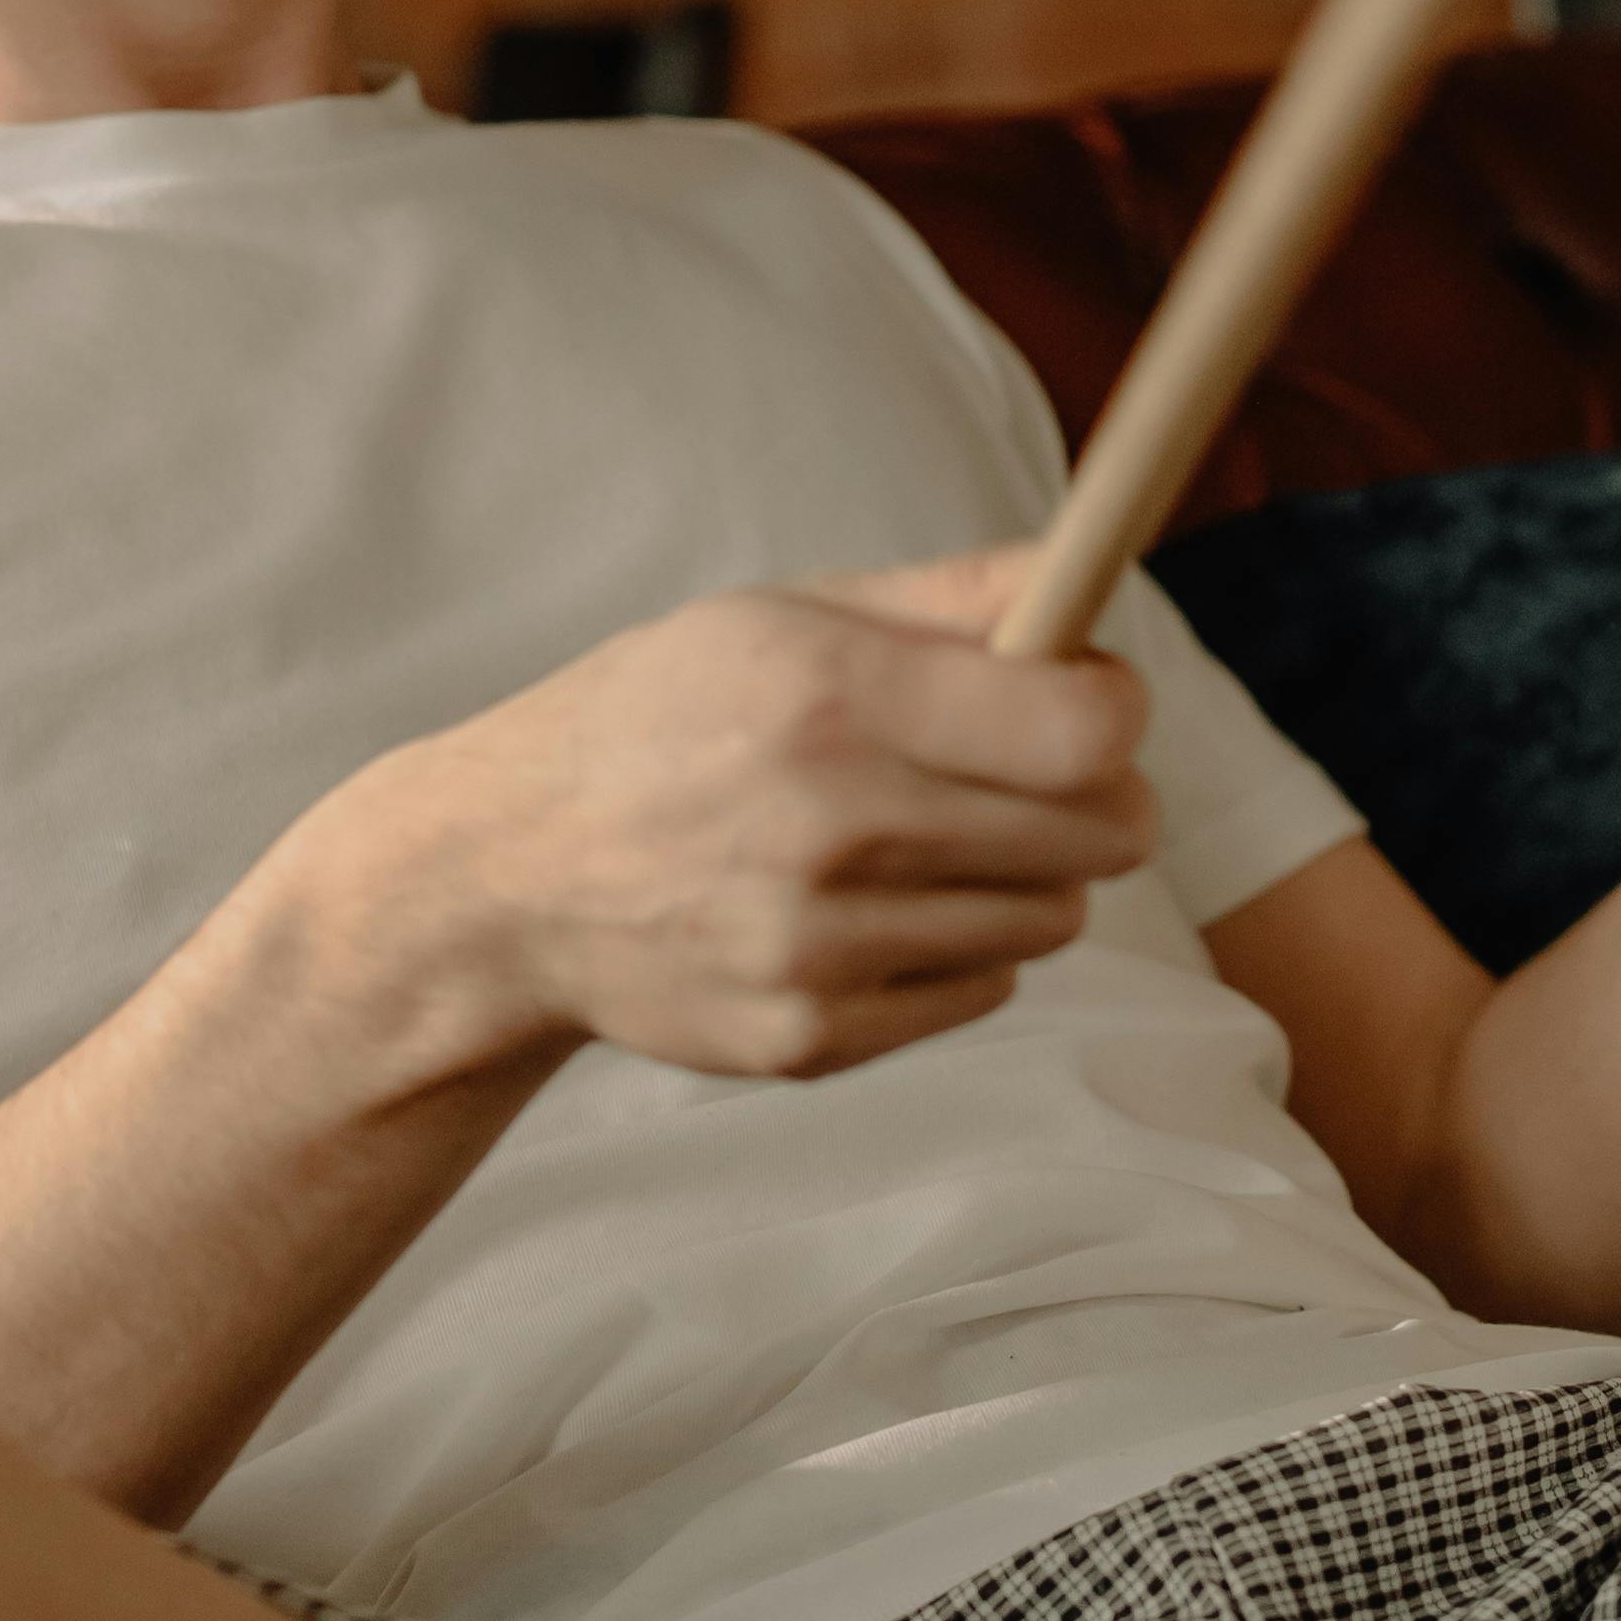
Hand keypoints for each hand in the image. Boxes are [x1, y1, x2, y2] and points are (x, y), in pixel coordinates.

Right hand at [369, 549, 1156, 1082]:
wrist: (503, 880)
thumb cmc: (657, 721)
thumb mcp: (783, 617)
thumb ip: (951, 598)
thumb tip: (1090, 581)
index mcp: (827, 695)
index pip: (1083, 731)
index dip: (1117, 711)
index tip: (1093, 700)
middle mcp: (827, 825)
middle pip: (1098, 834)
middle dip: (1094, 795)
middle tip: (1033, 772)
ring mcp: (817, 948)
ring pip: (1052, 919)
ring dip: (1024, 875)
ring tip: (923, 837)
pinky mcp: (808, 1039)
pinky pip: (982, 991)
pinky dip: (957, 949)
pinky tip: (870, 908)